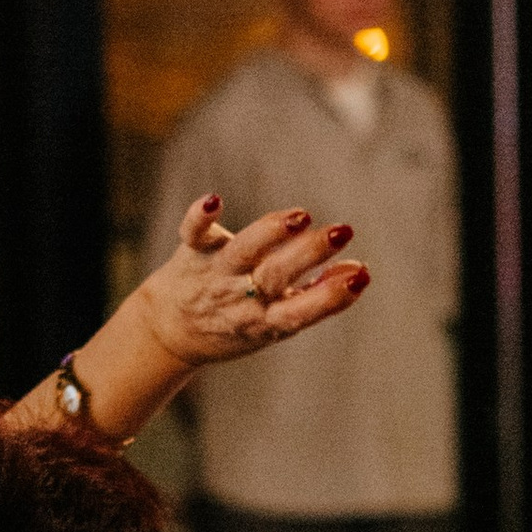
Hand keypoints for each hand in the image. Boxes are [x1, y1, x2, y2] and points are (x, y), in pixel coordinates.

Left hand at [138, 196, 368, 369]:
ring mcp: (216, 273)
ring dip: (270, 233)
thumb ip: (317, 296)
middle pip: (276, 276)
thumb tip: (360, 270)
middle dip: (309, 254)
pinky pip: (193, 233)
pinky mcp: (192, 251)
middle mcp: (240, 297)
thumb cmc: (239, 321)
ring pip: (243, 252)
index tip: (360, 277)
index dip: (330, 297)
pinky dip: (200, 217)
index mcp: (265, 321)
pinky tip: (214, 200)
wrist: (171, 331)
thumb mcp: (278, 322)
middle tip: (341, 232)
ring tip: (301, 216)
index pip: (300, 312)